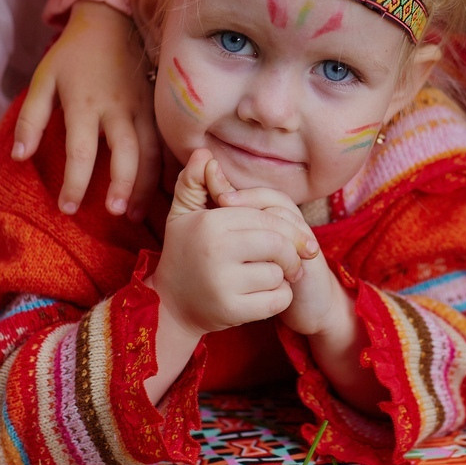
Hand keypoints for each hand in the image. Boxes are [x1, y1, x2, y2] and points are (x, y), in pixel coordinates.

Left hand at [11, 0, 159, 219]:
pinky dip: (164, 168)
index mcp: (85, 103)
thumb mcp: (43, 80)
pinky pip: (165, 141)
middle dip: (124, 187)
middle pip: (127, 153)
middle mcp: (118, 108)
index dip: (75, 184)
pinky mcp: (158, 105)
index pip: (82, 152)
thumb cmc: (73, 54)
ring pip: (153, 151)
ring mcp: (143, 106)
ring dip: (147, 184)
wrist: (110, 21)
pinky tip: (158, 189)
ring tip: (136, 212)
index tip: (68, 208)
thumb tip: (19, 157)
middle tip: (116, 214)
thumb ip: (31, 119)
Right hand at [149, 151, 316, 339]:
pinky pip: (277, 300)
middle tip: (293, 260)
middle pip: (278, 245)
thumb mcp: (184, 214)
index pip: (267, 218)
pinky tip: (266, 295)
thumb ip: (194, 182)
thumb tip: (205, 153)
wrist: (169, 305)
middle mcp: (216, 250)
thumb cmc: (184, 252)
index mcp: (211, 223)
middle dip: (292, 253)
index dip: (288, 227)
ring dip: (282, 277)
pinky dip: (280, 298)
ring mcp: (223, 283)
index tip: (297, 238)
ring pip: (279, 273)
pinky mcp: (232, 311)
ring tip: (270, 276)